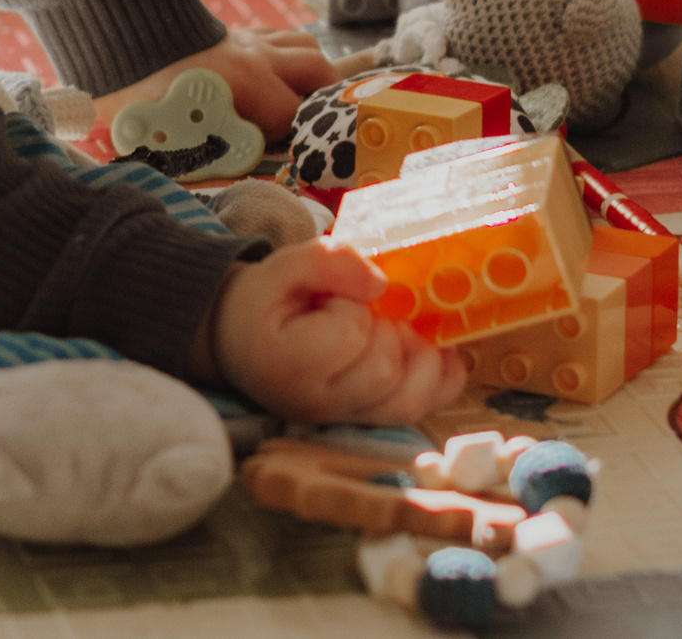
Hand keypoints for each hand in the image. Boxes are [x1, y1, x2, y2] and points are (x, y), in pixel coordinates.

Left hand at [97, 28, 344, 145]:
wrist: (117, 42)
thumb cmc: (140, 95)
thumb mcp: (174, 140)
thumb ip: (213, 159)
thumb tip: (230, 185)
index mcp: (247, 84)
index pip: (297, 115)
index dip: (301, 140)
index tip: (296, 157)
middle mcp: (256, 58)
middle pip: (317, 70)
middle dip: (323, 99)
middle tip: (312, 127)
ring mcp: (247, 41)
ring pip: (303, 46)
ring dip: (309, 72)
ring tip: (302, 99)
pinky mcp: (234, 32)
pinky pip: (276, 36)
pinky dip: (285, 54)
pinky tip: (274, 73)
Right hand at [207, 239, 468, 424]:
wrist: (241, 342)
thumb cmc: (262, 303)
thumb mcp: (280, 267)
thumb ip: (327, 262)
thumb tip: (382, 283)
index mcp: (287, 363)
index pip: (348, 335)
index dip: (352, 304)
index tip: (330, 296)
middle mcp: (317, 403)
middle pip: (384, 371)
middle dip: (386, 329)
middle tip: (365, 310)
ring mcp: (345, 418)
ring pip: (409, 399)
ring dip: (418, 354)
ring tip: (397, 329)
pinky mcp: (366, 420)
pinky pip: (420, 409)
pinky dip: (439, 378)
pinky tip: (434, 350)